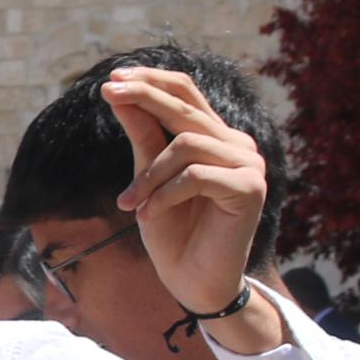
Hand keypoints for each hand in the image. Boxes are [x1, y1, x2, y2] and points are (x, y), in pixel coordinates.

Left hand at [103, 69, 275, 345]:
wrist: (192, 282)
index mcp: (216, 137)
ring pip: (186, 145)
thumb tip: (118, 91)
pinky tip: (148, 216)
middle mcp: (237, 145)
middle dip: (143, 97)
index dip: (152, 80)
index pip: (186, 93)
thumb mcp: (148, 178)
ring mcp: (249, 165)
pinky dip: (164, 195)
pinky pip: (196, 176)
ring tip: (130, 204)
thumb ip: (142, 135)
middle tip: (108, 92)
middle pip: (186, 108)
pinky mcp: (251, 189)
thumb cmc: (171, 231)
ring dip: (148, 176)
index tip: (112, 78)